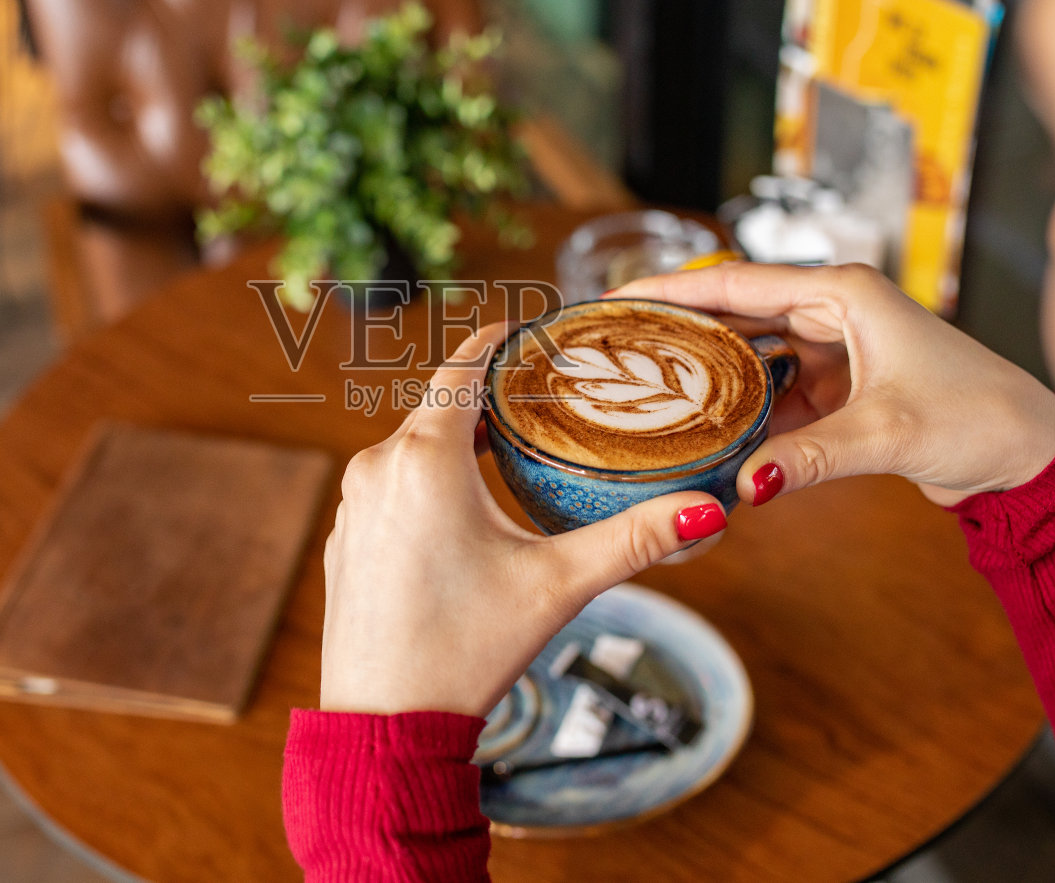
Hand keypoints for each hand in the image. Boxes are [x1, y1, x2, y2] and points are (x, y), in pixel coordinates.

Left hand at [319, 323, 723, 716]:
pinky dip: (426, 483)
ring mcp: (353, 505)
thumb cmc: (464, 649)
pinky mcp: (344, 540)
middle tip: (543, 395)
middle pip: (439, 408)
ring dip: (456, 443)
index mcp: (425, 457)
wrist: (383, 725)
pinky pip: (389, 488)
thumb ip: (635, 539)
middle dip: (488, 399)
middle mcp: (377, 466)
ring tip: (510, 447)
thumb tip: (710, 511)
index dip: (498, 342)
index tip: (527, 329)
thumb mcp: (559, 585)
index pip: (462, 368)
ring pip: (412, 449)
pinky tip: (462, 512)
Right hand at [612, 263, 1054, 506]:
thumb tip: (743, 487)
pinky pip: (773, 393)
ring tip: (644, 390)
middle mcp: (833, 310)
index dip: (670, 290)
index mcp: (843, 293)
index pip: (736, 282)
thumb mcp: (887, 433)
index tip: (615, 301)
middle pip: (734, 315)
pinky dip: (741, 411)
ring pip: (750, 356)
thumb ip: (810, 458)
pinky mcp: (839, 387)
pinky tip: (704, 430)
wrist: (1030, 454)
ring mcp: (834, 349)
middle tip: (614, 351)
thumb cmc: (980, 416)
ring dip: (706, 375)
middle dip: (677, 332)